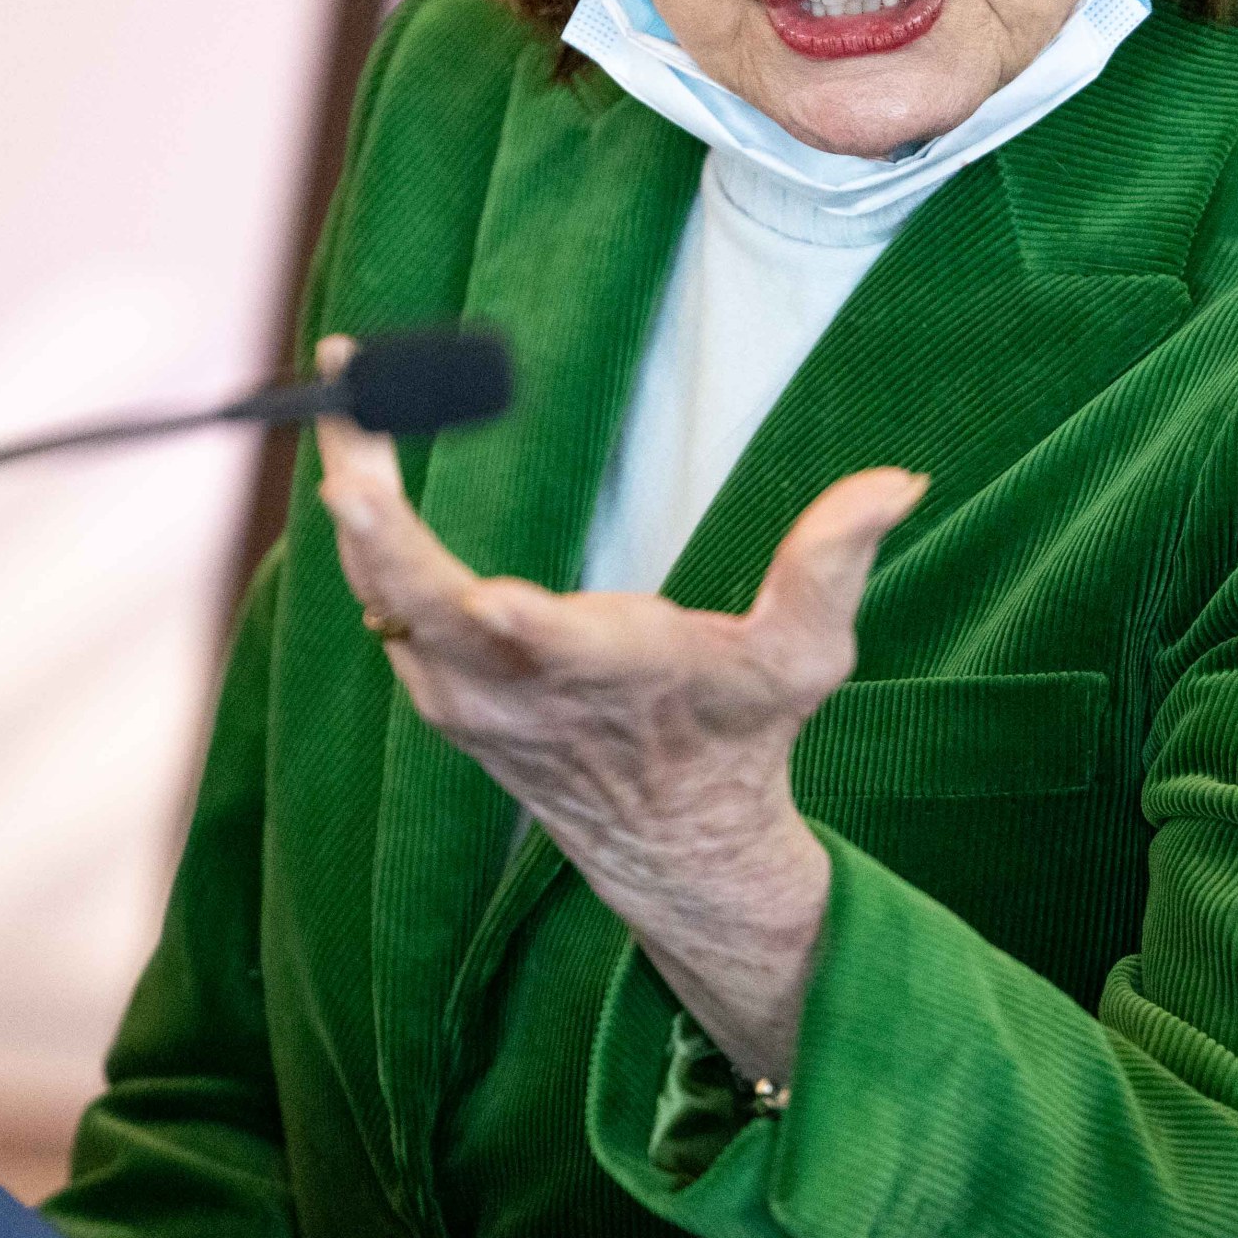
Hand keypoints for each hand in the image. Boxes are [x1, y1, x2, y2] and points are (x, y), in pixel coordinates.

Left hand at [311, 337, 925, 1077]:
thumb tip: (901, 479)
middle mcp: (517, 698)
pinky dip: (366, 534)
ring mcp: (461, 700)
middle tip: (349, 419)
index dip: (518, 621)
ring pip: (383, 597)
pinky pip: (382, 603)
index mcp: (610, 679)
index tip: (488, 591)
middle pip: (422, 608)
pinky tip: (354, 457)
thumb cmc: (742, 735)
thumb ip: (833, 562)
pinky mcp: (436, 692)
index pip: (555, 650)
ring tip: (337, 394)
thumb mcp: (806, 655)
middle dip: (381, 520)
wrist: (673, 844)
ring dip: (358, 500)